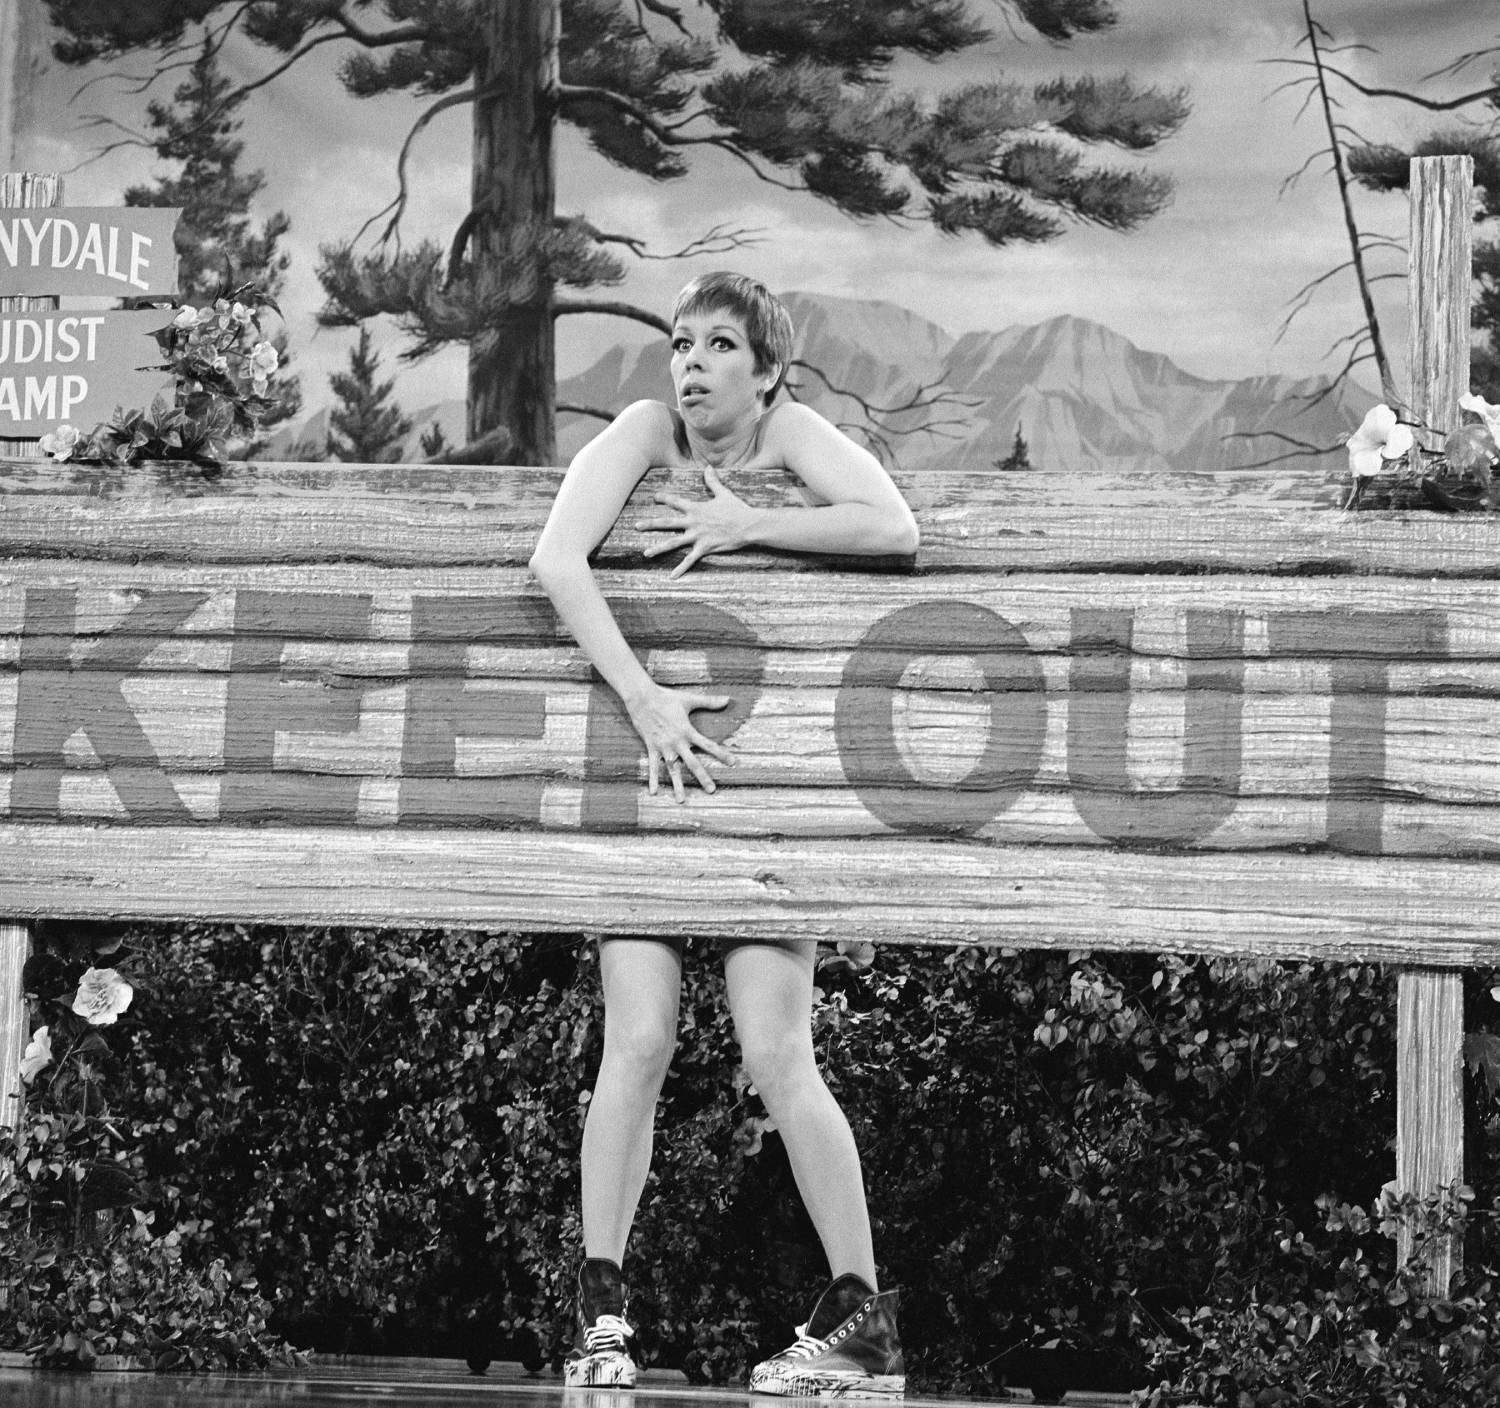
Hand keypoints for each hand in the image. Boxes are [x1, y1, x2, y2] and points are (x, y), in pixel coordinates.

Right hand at [626, 681, 735, 802]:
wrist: (642, 698)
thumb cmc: (666, 697)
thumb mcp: (689, 699)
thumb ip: (709, 702)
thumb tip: (728, 699)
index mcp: (688, 731)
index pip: (708, 745)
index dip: (721, 754)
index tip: (733, 763)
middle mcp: (677, 742)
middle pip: (692, 763)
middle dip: (702, 777)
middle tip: (712, 790)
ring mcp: (663, 747)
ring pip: (672, 769)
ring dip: (677, 785)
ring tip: (681, 800)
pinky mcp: (651, 747)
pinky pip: (652, 766)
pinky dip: (652, 779)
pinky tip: (654, 792)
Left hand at [637, 466, 760, 578]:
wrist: (748, 525)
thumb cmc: (737, 509)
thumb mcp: (723, 493)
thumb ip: (713, 481)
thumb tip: (709, 467)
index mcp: (696, 508)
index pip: (676, 501)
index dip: (664, 498)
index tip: (654, 497)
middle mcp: (693, 522)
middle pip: (667, 522)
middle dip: (651, 524)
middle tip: (636, 526)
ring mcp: (697, 536)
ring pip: (673, 542)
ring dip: (658, 548)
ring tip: (646, 553)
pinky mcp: (704, 548)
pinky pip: (690, 560)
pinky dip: (681, 569)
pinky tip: (672, 576)